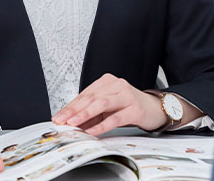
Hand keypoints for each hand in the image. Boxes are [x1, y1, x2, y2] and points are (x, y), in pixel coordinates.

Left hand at [51, 73, 166, 135]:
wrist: (154, 108)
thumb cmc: (128, 107)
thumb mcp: (107, 108)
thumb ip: (91, 113)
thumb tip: (71, 122)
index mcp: (107, 81)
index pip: (84, 94)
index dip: (70, 106)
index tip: (59, 116)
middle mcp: (116, 84)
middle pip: (90, 97)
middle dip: (73, 110)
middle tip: (62, 120)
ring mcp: (127, 95)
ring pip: (101, 104)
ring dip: (84, 115)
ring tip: (73, 124)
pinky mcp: (135, 108)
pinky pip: (115, 118)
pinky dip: (101, 125)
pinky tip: (92, 131)